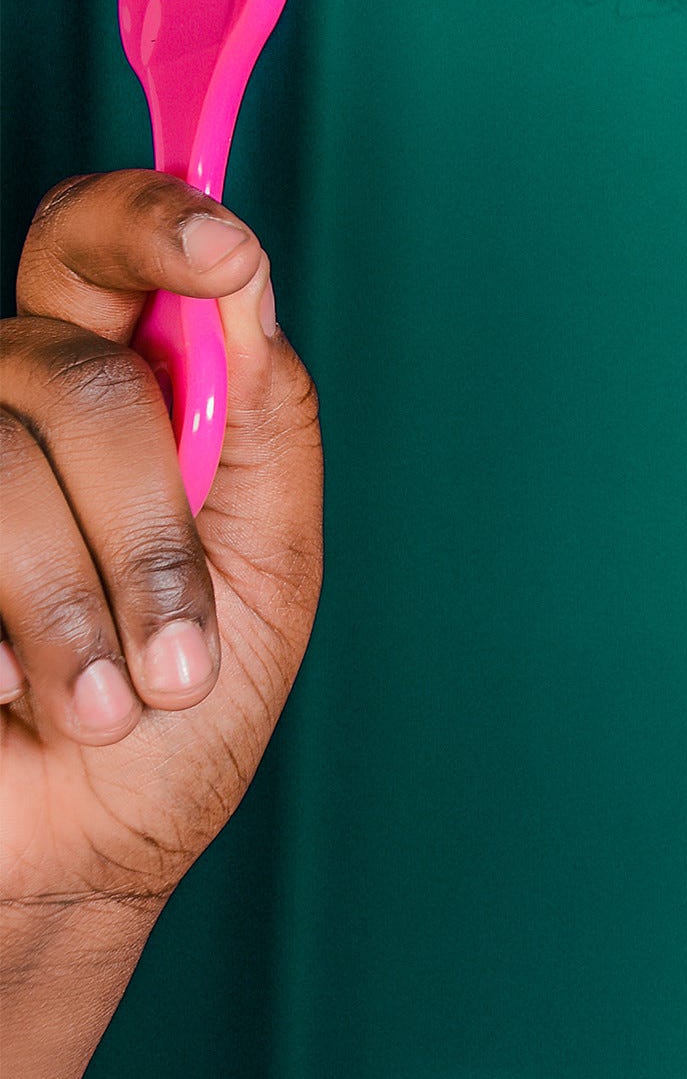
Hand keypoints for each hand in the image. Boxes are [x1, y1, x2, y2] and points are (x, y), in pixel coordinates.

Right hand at [0, 171, 322, 1078]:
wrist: (75, 859)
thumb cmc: (178, 717)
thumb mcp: (267, 571)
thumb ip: (259, 427)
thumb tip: (246, 294)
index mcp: (122, 378)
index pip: (107, 242)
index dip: (155, 219)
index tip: (221, 248)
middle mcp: (12, 397)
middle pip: (71, 371)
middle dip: (147, 527)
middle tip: (182, 660)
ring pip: (3, 463)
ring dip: (79, 610)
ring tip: (106, 708)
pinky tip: (5, 695)